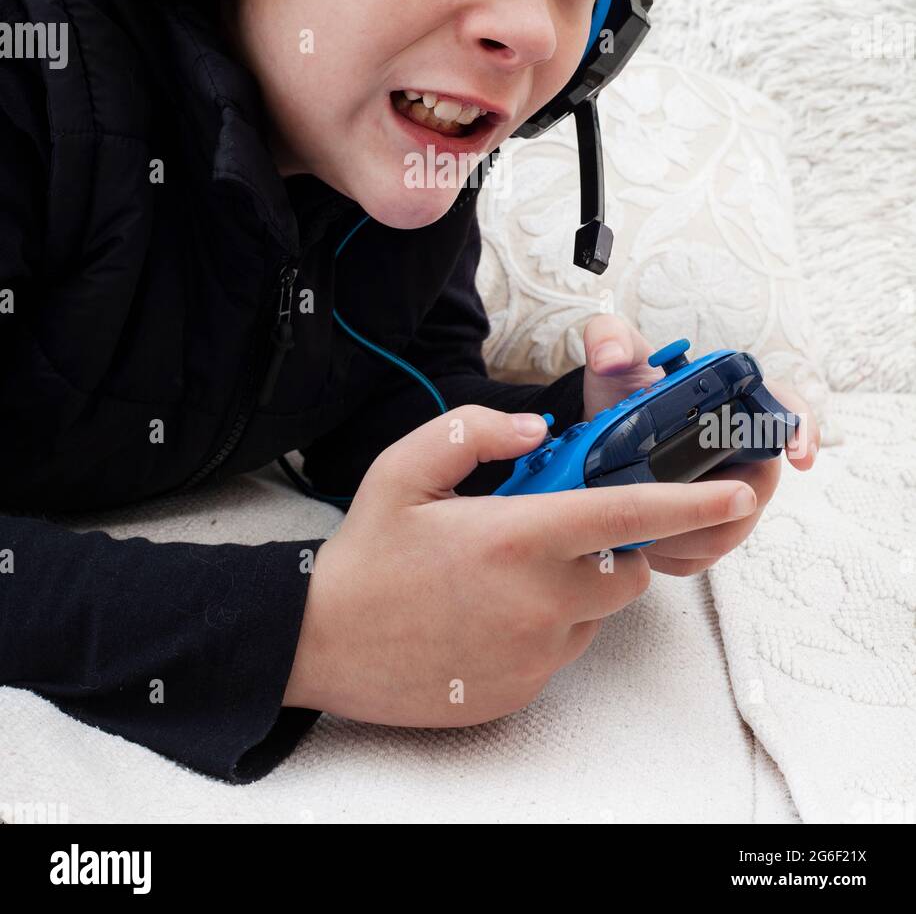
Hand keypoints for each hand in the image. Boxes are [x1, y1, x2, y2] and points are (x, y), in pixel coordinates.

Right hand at [281, 402, 758, 723]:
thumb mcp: (403, 469)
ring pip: (595, 614)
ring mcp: (535, 653)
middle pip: (624, 571)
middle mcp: (540, 600)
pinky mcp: (524, 690)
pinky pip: (563, 651)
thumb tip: (536, 427)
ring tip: (507, 576)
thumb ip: (475, 431)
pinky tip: (489, 615)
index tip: (739, 493)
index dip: (691, 502)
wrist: (320, 644)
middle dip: (611, 548)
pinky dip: (546, 628)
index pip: (627, 514)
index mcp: (518, 537)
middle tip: (553, 531)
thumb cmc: (365, 555)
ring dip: (576, 589)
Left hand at [582, 315, 819, 575]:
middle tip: (667, 504)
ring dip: (687, 533)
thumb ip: (608, 337)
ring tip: (642, 522)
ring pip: (729, 529)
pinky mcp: (704, 530)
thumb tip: (611, 357)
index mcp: (730, 401)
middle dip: (716, 504)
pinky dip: (673, 552)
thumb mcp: (609, 354)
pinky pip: (702, 554)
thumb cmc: (618, 392)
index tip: (800, 456)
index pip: (785, 410)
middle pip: (756, 488)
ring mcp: (725, 495)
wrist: (594, 438)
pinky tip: (643, 540)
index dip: (802, 430)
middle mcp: (739, 450)